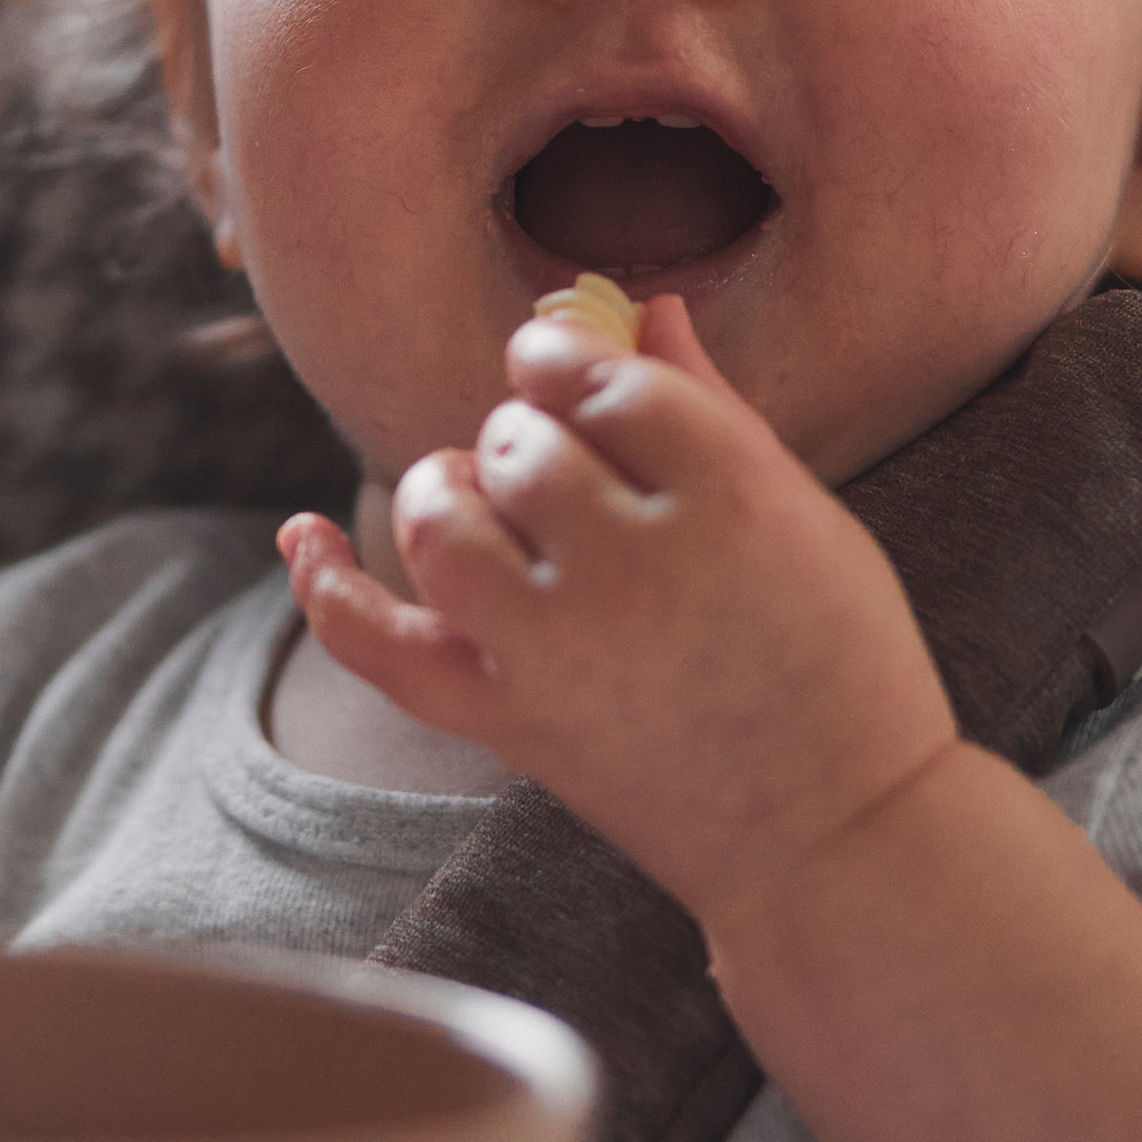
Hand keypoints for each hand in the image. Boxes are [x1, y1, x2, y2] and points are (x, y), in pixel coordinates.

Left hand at [279, 296, 958, 932]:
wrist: (835, 837)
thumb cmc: (840, 660)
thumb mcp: (805, 515)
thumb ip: (713, 406)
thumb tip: (647, 304)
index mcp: (731, 496)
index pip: (604, 378)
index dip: (567, 356)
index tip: (561, 365)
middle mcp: (636, 564)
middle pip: (519, 443)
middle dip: (522, 437)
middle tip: (564, 476)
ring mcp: (564, 649)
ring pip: (444, 517)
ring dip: (447, 489)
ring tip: (488, 508)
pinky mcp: (512, 722)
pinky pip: (383, 642)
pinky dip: (327, 583)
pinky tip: (301, 532)